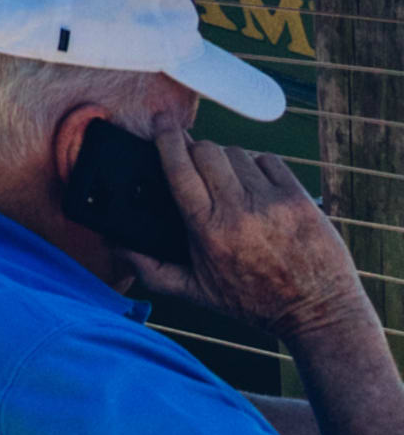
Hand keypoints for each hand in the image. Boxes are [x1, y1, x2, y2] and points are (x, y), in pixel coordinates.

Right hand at [128, 119, 373, 334]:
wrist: (319, 311)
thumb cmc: (255, 302)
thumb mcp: (198, 293)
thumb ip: (151, 270)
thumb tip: (114, 247)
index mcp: (207, 229)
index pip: (178, 167)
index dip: (166, 139)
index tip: (160, 123)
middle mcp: (238, 210)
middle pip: (206, 150)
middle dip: (194, 149)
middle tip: (192, 159)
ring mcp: (271, 201)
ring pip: (236, 153)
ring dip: (226, 160)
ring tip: (228, 181)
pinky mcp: (297, 198)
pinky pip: (267, 160)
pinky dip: (257, 166)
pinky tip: (255, 185)